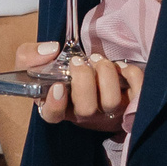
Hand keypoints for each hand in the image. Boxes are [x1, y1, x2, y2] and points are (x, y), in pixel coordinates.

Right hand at [15, 37, 143, 132]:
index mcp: (59, 107)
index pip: (53, 115)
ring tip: (99, 61)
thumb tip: (51, 50)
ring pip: (111, 102)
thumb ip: (29, 56)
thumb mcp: (37, 63)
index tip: (59, 85)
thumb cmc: (63, 72)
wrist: (90, 74)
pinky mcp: (129, 103)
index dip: (55, 103)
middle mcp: (84, 114)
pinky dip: (131, 75)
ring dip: (105, 75)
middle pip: (86, 109)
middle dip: (83, 81)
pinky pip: (137, 92)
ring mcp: (108, 112)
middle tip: (79, 62)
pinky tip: (121, 66)